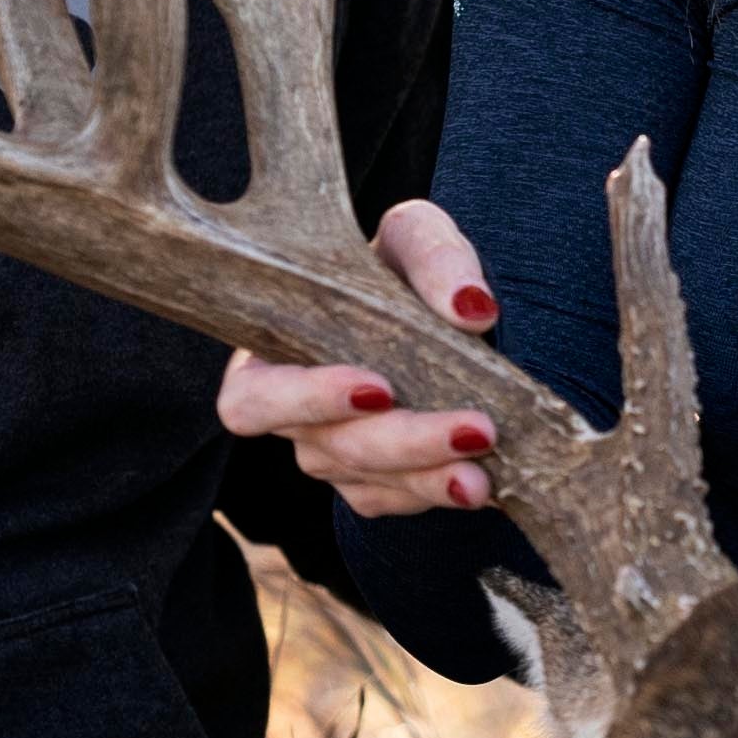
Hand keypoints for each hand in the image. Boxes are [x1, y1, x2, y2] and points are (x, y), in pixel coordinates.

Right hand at [218, 198, 502, 515]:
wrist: (435, 312)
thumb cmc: (395, 270)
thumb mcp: (414, 237)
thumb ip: (434, 257)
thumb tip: (472, 307)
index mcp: (272, 354)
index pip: (253, 400)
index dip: (306, 400)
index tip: (378, 388)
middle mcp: (295, 417)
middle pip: (332, 448)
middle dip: (405, 443)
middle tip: (475, 429)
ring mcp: (334, 458)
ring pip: (371, 482)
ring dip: (431, 479)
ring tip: (485, 473)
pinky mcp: (377, 485)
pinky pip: (400, 501)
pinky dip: (441, 492)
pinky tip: (484, 483)